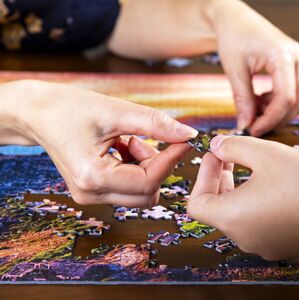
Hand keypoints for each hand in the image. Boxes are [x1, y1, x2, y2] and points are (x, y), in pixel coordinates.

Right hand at [2, 80, 196, 206]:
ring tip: (126, 140)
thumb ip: (156, 124)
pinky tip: (121, 147)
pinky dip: (135, 168)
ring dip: (145, 167)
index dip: (172, 159)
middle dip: (156, 166)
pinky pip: (128, 189)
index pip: (149, 180)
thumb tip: (189, 135)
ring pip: (140, 193)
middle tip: (142, 139)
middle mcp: (91, 194)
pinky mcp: (93, 192)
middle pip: (148, 194)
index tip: (184, 140)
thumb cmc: (70, 108)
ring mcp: (90, 196)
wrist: (38, 113)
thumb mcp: (117, 111)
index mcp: (93, 177)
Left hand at [187, 135, 298, 259]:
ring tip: (258, 165)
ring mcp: (266, 246)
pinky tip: (278, 184)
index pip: (197, 203)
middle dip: (222, 179)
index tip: (218, 155)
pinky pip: (262, 223)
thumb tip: (216, 146)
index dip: (203, 176)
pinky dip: (260, 203)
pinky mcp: (285, 245)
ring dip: (241, 189)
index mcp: (233, 219)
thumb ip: (232, 147)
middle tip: (234, 154)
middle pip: (218, 208)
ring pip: (241, 215)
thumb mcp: (265, 153)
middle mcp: (245, 238)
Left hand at [212, 1, 298, 135]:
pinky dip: (277, 103)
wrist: (235, 19)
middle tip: (254, 127)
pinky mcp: (295, 66)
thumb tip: (245, 126)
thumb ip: (243, 99)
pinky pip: (293, 92)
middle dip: (277, 119)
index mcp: (283, 54)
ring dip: (277, 112)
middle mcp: (297, 57)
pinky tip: (259, 102)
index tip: (252, 130)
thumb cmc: (233, 37)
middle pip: (298, 101)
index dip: (270, 119)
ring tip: (253, 111)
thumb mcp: (235, 70)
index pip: (286, 97)